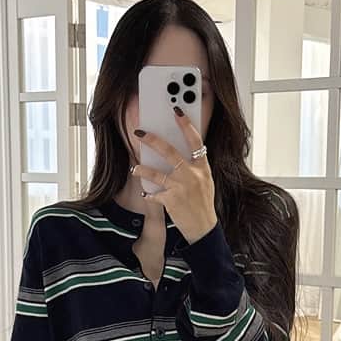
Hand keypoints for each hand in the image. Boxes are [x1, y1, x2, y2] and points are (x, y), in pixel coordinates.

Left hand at [133, 104, 216, 244]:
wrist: (204, 228)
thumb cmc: (203, 204)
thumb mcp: (205, 182)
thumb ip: (194, 167)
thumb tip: (177, 154)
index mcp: (202, 168)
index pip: (195, 141)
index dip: (186, 125)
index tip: (177, 112)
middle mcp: (192, 175)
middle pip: (169, 152)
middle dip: (152, 140)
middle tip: (140, 133)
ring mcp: (181, 187)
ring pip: (156, 173)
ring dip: (142, 169)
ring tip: (135, 168)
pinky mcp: (171, 200)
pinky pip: (154, 194)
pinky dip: (148, 194)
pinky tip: (146, 194)